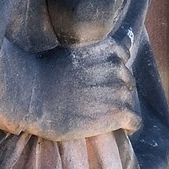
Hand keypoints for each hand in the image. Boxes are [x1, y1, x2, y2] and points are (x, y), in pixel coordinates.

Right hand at [0, 33, 141, 141]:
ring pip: (129, 102)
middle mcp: (118, 66)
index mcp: (109, 47)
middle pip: (127, 83)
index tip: (99, 84)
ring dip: (118, 110)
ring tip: (98, 118)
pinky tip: (115, 130)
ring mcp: (119, 89)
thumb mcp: (75, 49)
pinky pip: (135, 121)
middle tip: (95, 104)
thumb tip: (130, 38)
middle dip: (115, 92)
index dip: (112, 73)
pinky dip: (128, 127)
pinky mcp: (118, 113)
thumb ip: (98, 49)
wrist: (33, 95)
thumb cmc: (47, 72)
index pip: (123, 60)